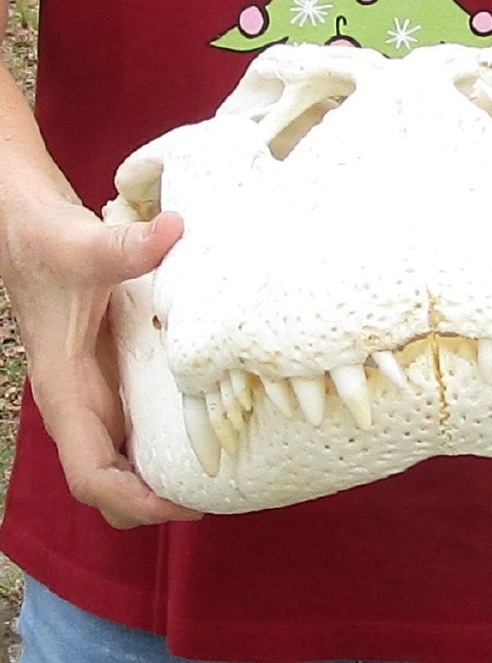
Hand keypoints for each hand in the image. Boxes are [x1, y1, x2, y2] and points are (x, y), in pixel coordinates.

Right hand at [1, 196, 202, 528]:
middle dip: (152, 503)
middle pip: (109, 485)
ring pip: (121, 463)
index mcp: (66, 392)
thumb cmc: (47, 244)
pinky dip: (162, 448)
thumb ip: (126, 246)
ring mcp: (95, 396)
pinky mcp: (110, 380)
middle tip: (216, 496)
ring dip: (159, 480)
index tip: (186, 504)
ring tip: (219, 478)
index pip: (91, 476)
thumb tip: (175, 229)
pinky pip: (134, 432)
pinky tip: (203, 437)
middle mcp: (79, 405)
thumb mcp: (86, 247)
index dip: (134, 501)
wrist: (29, 231)